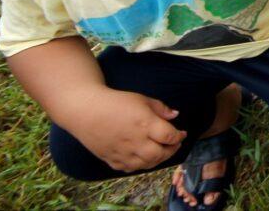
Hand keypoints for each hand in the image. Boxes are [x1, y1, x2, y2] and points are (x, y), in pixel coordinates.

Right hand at [70, 88, 186, 172]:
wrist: (86, 110)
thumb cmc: (115, 102)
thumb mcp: (141, 99)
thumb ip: (160, 108)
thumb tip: (175, 115)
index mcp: (145, 124)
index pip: (170, 136)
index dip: (179, 136)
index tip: (182, 133)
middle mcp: (136, 141)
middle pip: (160, 154)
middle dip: (171, 150)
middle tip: (174, 144)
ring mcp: (123, 153)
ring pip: (147, 164)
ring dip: (158, 159)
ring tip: (161, 151)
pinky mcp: (112, 160)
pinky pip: (130, 168)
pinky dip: (140, 165)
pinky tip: (143, 157)